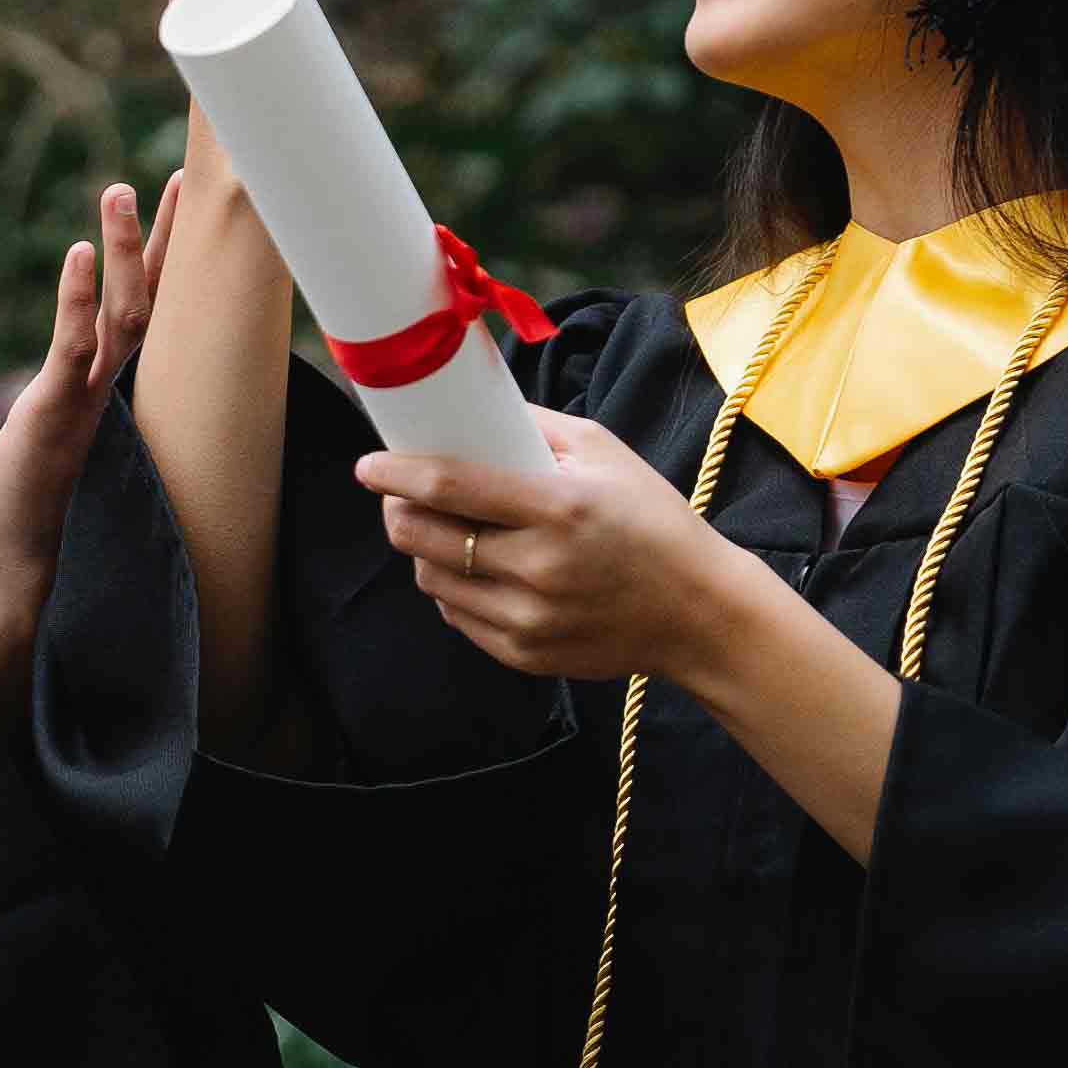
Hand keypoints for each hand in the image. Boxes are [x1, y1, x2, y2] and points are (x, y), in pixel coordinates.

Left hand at [0, 178, 159, 699]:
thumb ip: (81, 402)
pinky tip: (79, 254)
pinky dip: (77, 299)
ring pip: (121, 316)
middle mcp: (112, 391)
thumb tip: (91, 372)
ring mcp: (88, 402)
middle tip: (180, 174)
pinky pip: (73, 348)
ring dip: (124, 253)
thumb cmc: (43, 518)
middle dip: (165, 240)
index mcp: (115, 391)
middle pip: (153, 302)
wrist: (22, 580)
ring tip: (119, 191)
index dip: (168, 257)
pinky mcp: (55, 415)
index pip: (151, 312)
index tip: (184, 201)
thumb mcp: (65, 441)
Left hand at [360, 423, 759, 688]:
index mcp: (559, 508)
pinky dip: (451, 587)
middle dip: (397, 510)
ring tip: (438, 527)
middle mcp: (539, 567)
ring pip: (433, 578)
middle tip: (397, 493)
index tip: (367, 464)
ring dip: (422, 549)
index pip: (450, 487)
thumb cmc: (652, 521)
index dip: (396, 473)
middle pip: (425, 538)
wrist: (699, 613)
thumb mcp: (606, 454)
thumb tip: (472, 412)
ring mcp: (530, 618)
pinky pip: (457, 616)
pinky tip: (470, 567)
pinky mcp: (526, 654)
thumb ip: (536, 429)